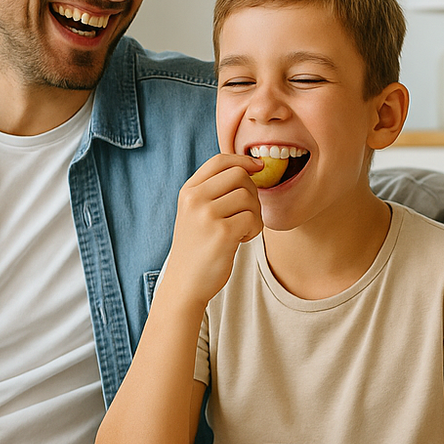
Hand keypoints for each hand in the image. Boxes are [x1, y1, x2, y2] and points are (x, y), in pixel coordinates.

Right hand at [156, 154, 263, 306]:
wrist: (185, 283)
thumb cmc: (197, 247)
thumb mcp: (195, 213)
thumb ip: (214, 190)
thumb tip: (250, 167)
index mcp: (188, 191)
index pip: (219, 160)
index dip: (243, 160)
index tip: (258, 167)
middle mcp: (194, 199)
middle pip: (239, 175)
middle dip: (251, 192)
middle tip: (245, 213)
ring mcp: (207, 215)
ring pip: (249, 197)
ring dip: (254, 214)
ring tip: (241, 230)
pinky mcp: (222, 233)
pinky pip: (253, 218)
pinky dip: (254, 230)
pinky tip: (241, 240)